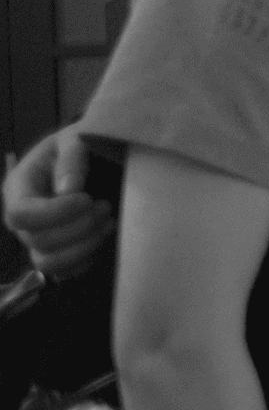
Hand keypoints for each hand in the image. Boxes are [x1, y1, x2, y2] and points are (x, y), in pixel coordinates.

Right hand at [4, 126, 111, 279]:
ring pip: (49, 263)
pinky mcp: (58, 251)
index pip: (20, 214)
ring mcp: (38, 238)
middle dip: (78, 228)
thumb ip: (72, 158)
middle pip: (38, 241)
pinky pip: (65, 272)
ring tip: (108, 222)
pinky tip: (104, 236)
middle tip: (106, 207)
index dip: (54, 213)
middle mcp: (24, 218)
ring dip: (84, 246)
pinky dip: (87, 259)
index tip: (86, 198)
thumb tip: (69, 190)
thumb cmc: (82, 144)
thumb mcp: (76, 138)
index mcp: (19, 188)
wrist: (96, 156)